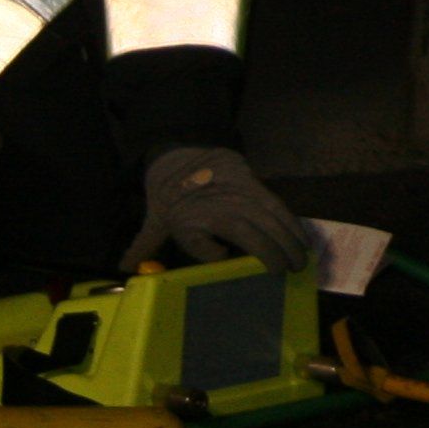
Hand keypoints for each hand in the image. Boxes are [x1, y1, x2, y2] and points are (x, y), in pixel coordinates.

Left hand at [126, 147, 312, 271]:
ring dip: (290, 237)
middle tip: (293, 271)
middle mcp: (226, 205)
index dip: (246, 255)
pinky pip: (277, 204)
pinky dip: (291, 220)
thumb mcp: (155, 220)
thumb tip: (124, 268)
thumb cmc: (170, 195)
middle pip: (258, 229)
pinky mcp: (255, 184)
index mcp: (201, 217)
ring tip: (303, 258)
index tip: (264, 270)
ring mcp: (244, 193)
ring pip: (273, 216)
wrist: (184, 155)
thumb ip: (145, 245)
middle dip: (278, 251)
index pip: (226, 241)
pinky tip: (301, 235)